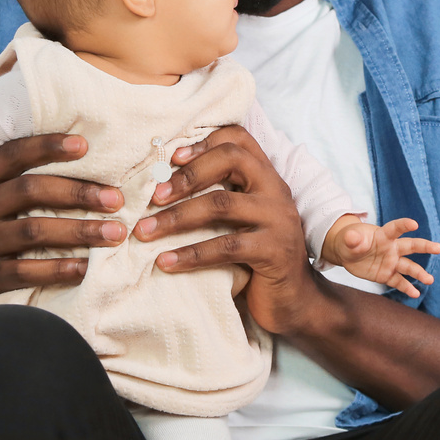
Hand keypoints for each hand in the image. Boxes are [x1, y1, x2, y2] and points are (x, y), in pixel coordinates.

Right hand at [0, 133, 128, 299]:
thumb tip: (82, 149)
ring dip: (78, 230)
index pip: (15, 154)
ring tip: (115, 233)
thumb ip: (21, 174)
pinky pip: (24, 270)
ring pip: (33, 230)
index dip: (47, 146)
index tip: (84, 145)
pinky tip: (87, 268)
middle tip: (116, 199)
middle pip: (31, 190)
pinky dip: (57, 269)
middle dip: (77, 192)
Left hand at [133, 125, 325, 335]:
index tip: (171, 157)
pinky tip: (166, 262)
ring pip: (221, 204)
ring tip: (145, 230)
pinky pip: (226, 247)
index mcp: (266, 177)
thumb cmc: (256, 257)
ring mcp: (279, 220)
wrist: (294, 301)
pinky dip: (191, 254)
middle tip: (153, 196)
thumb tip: (159, 186)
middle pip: (231, 160)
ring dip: (177, 217)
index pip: (238, 139)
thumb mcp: (241, 221)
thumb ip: (220, 198)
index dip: (204, 142)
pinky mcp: (274, 251)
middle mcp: (276, 191)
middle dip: (186, 175)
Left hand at [323, 216, 439, 297]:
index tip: (414, 224)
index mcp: (383, 235)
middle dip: (425, 247)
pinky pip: (399, 282)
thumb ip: (353, 239)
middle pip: (411, 246)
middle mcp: (391, 248)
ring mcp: (391, 262)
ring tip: (430, 280)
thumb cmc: (350, 240)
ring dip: (419, 273)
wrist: (346, 252)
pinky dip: (407, 288)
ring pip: (408, 267)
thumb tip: (352, 238)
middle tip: (439, 248)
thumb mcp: (348, 238)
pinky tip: (416, 293)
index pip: (395, 229)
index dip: (404, 225)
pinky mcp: (387, 275)